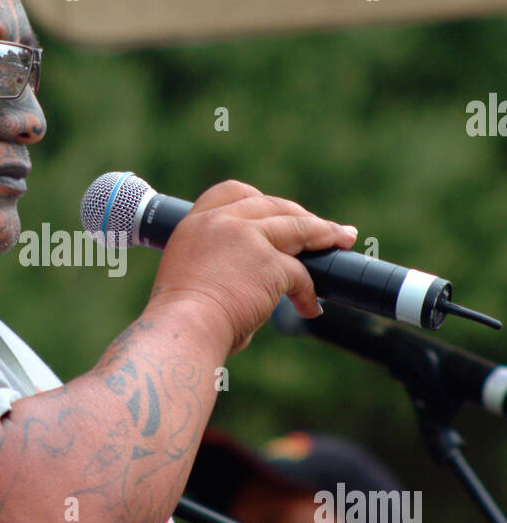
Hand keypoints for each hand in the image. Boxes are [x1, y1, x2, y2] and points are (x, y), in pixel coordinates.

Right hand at [147, 180, 357, 354]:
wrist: (183, 329)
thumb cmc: (180, 321)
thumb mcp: (188, 278)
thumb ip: (217, 268)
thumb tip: (250, 288)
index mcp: (195, 224)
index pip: (230, 193)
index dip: (257, 200)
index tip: (276, 211)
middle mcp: (221, 222)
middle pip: (271, 205)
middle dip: (300, 215)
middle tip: (321, 228)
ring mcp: (248, 237)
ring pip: (297, 227)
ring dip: (324, 234)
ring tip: (342, 241)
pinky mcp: (270, 262)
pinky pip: (301, 274)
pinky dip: (309, 293)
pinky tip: (310, 308)